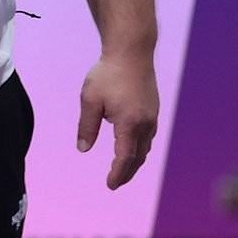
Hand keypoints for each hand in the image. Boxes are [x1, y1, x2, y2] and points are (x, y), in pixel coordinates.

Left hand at [77, 53, 158, 189]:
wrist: (132, 52)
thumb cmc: (108, 74)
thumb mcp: (90, 100)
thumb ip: (87, 126)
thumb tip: (83, 149)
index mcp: (130, 124)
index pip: (125, 158)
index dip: (117, 174)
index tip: (109, 185)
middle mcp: (146, 124)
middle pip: (138, 157)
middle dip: (126, 173)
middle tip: (115, 183)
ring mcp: (152, 117)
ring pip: (145, 148)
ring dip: (134, 161)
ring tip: (122, 169)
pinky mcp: (153, 110)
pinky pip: (148, 136)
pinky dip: (139, 148)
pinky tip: (131, 147)